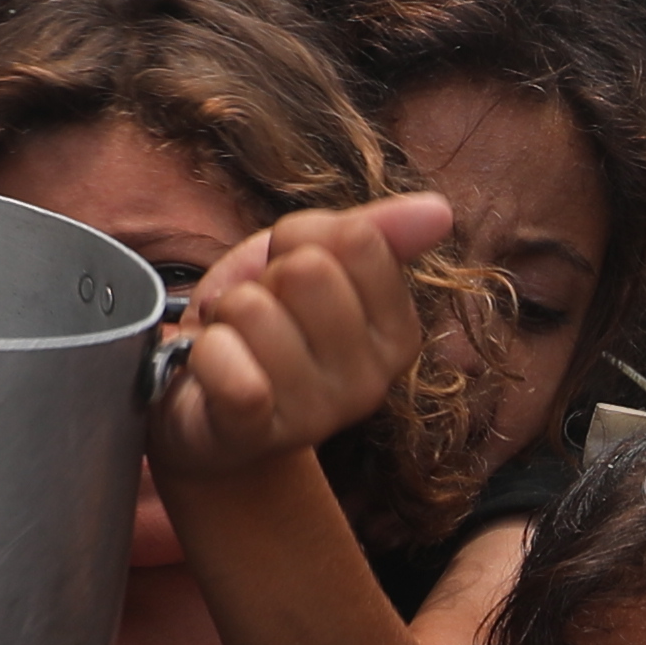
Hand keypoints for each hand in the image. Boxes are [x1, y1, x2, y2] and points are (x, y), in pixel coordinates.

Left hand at [154, 191, 457, 479]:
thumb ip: (374, 233)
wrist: (207, 417)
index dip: (301, 240)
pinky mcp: (254, 433)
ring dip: (226, 317)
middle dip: (262, 280)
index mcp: (397, 337)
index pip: (358, 239)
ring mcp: (315, 415)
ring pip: (255, 310)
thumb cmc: (266, 330)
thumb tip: (440, 211)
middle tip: (257, 317)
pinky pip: (230, 368)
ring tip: (234, 347)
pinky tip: (208, 374)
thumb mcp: (313, 265)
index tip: (285, 275)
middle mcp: (369, 383)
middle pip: (307, 271)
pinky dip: (204, 354)